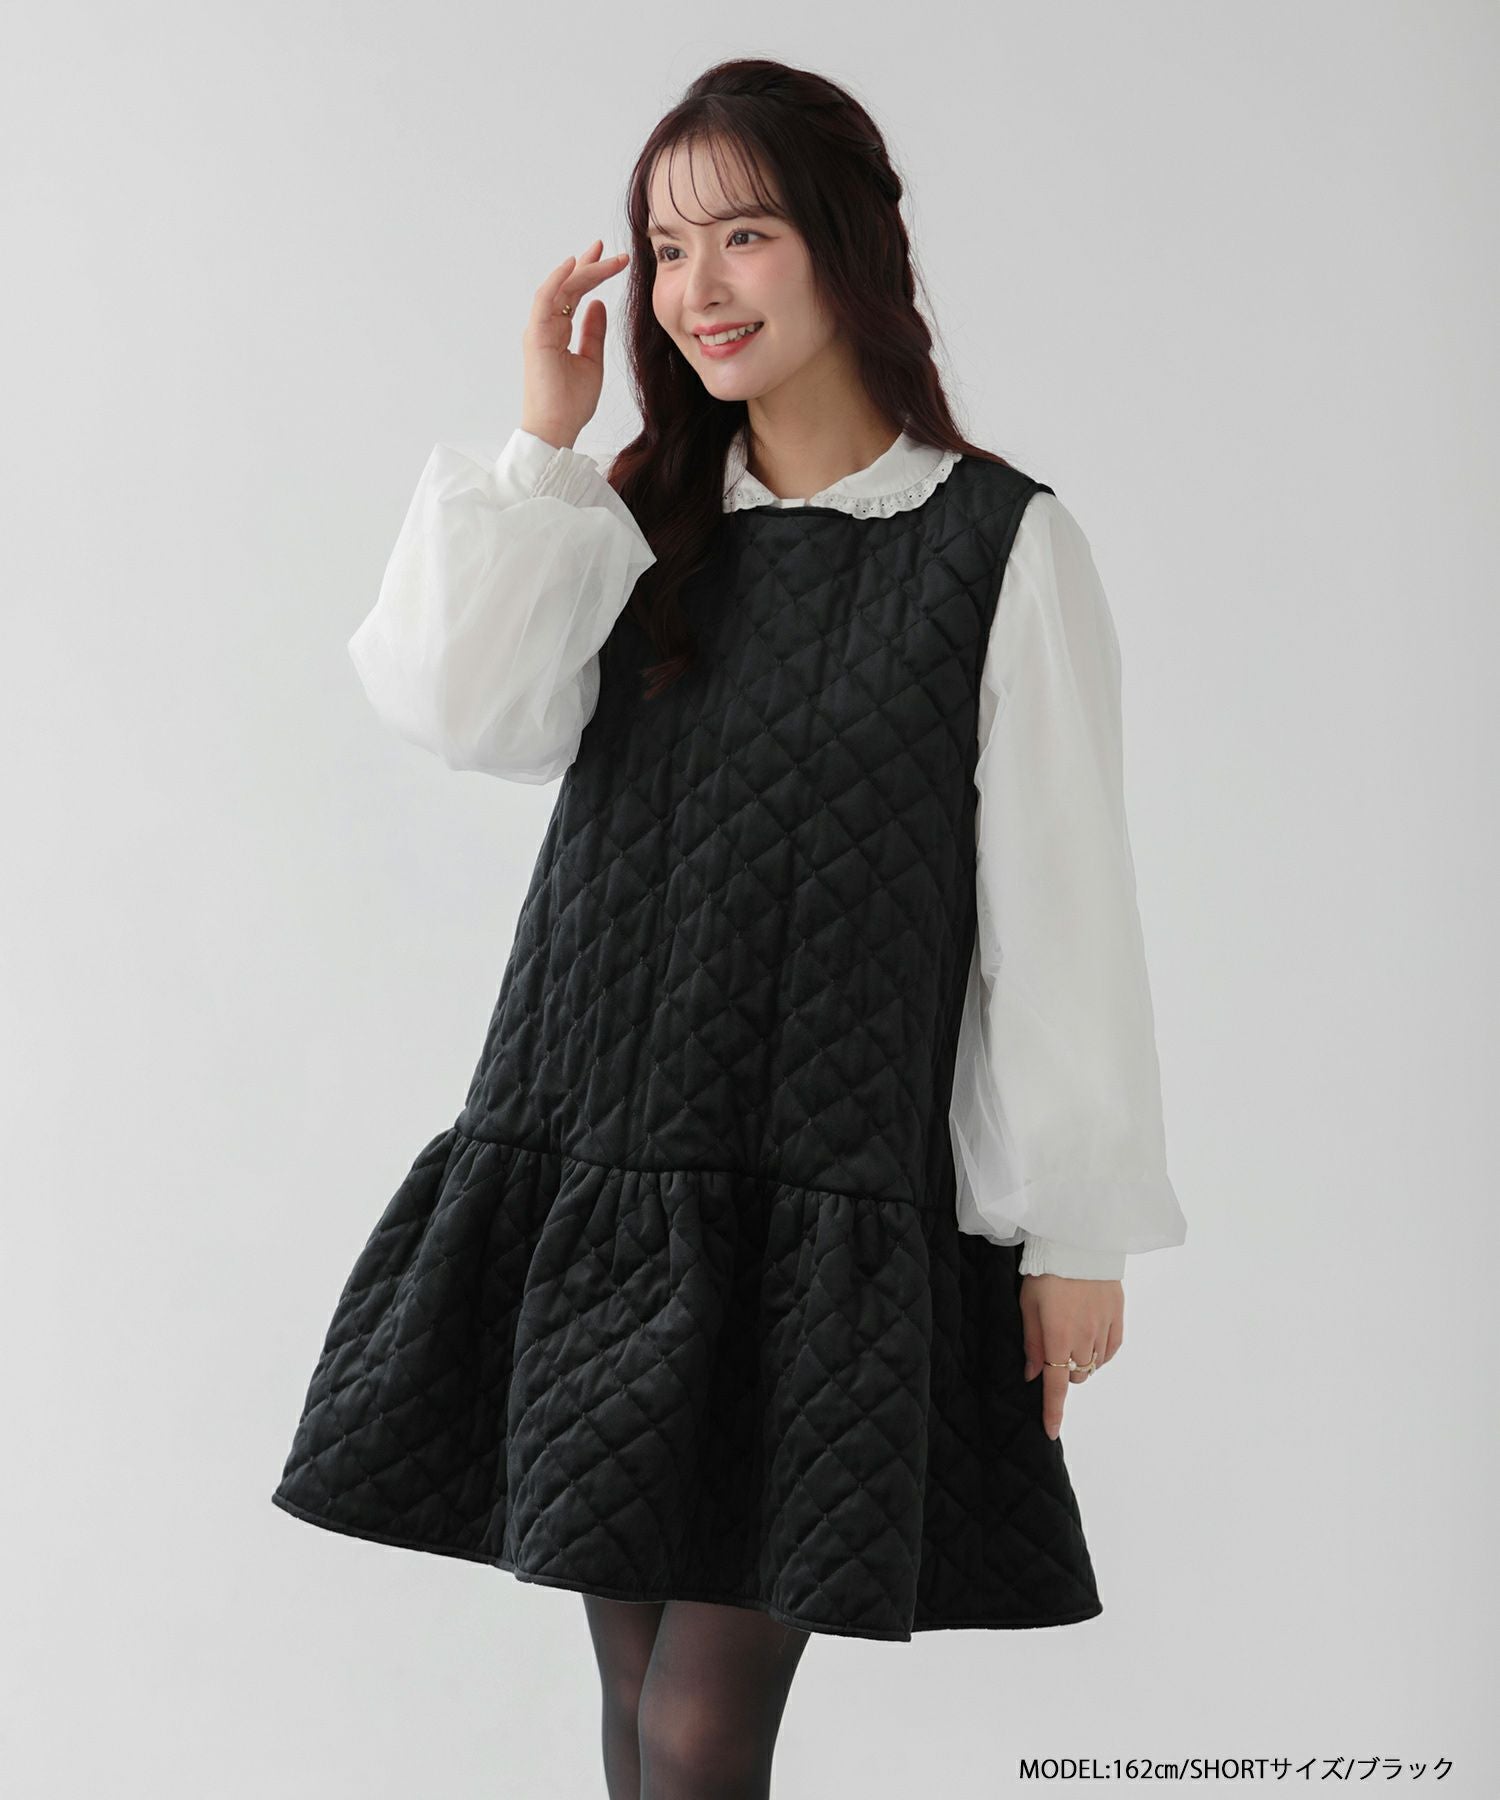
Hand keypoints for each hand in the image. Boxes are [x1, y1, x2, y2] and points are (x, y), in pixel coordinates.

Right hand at [520, 239, 630, 451]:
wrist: (557, 429)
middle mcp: (545, 326)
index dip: (591, 274)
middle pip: (568, 287)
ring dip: (581, 270)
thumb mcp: (592, 361)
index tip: (610, 259)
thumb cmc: (571, 403)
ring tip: (602, 255)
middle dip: (589, 266)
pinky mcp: (536, 336)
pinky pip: (545, 300)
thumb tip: (600, 304)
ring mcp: (539, 330)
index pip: (574, 295)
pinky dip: (557, 280)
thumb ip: (593, 332)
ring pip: (560, 289)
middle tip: (610, 250)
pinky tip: (574, 265)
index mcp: (557, 332)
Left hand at [1020, 1276, 1123, 1439]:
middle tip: (1053, 1352)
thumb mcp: (1027, 1305)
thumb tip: (1032, 1373)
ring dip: (1081, 1362)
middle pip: (1076, 1376)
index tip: (1050, 1431)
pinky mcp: (1118, 1317)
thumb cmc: (1046, 1272)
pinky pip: (1112, 1349)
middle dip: (1064, 1374)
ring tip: (1071, 1339)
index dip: (1053, 1411)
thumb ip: (1031, 1342)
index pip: (1056, 1386)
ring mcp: (1104, 1329)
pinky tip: (1092, 1341)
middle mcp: (1084, 1339)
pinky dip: (1101, 1353)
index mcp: (1058, 1338)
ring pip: (1094, 1365)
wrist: (1079, 1242)